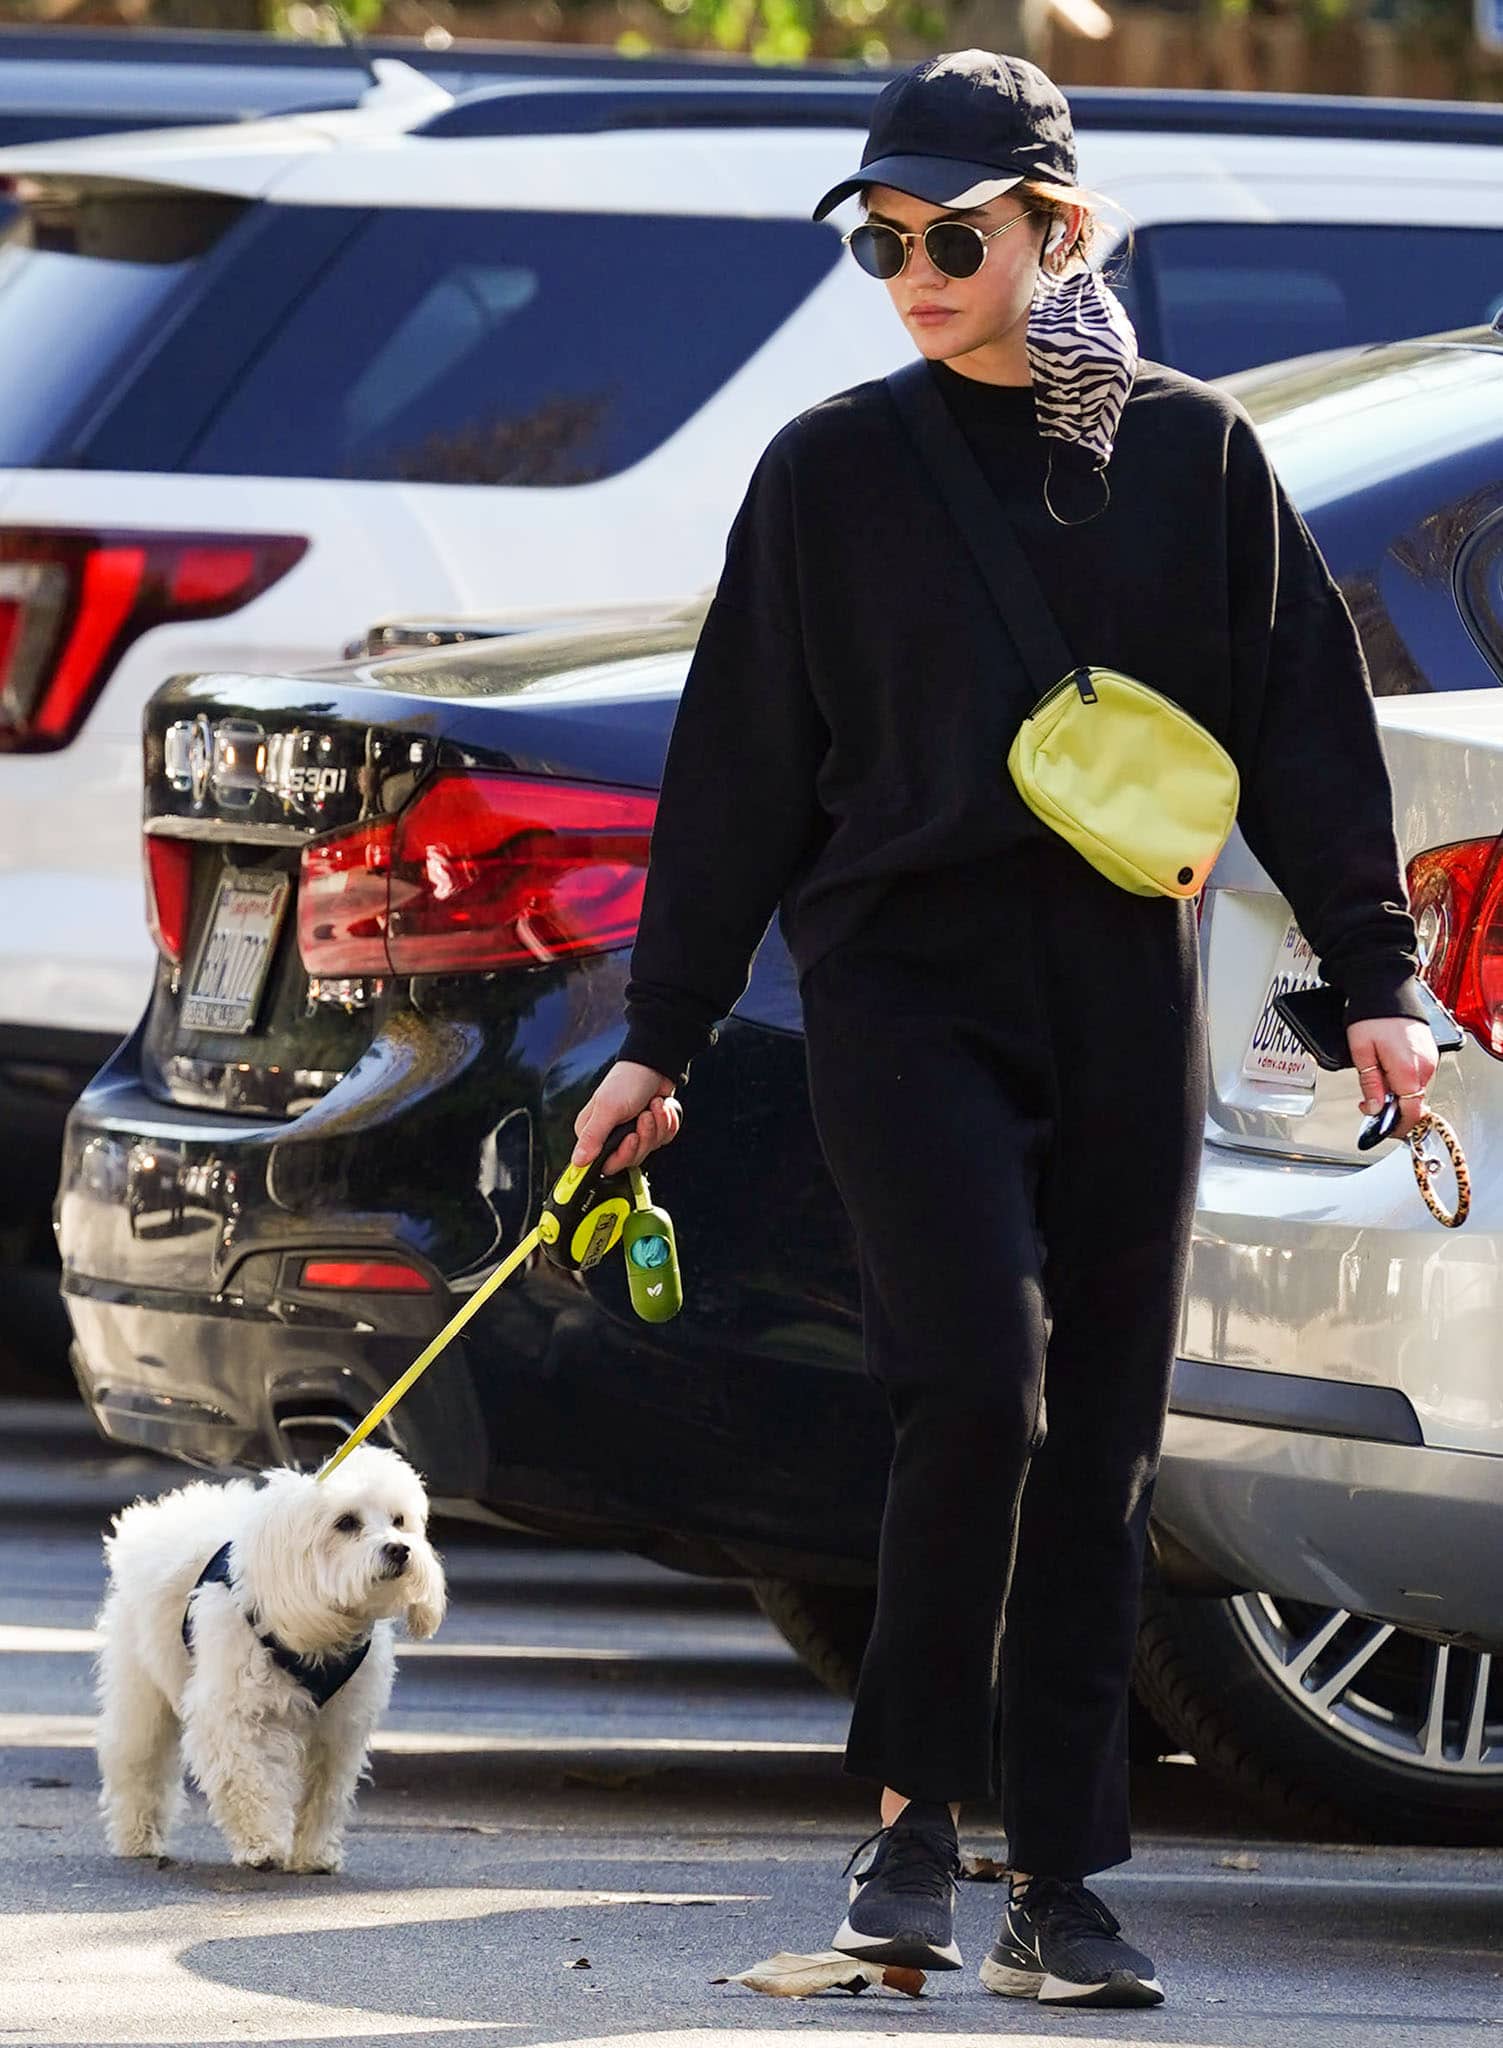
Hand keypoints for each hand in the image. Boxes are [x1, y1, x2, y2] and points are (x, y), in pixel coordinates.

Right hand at [571, 1061, 682, 1174]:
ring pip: (649, 1148)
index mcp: (594, 1133)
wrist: (655, 1064)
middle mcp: (611, 1136)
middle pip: (632, 1158)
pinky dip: (667, 1123)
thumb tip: (577, 1162)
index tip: (632, 1138)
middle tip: (645, 1115)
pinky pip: (663, 1139)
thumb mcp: (608, 1108)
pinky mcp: (650, 1130)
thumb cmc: (628, 1081)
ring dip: (657, 1125)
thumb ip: (593, 1137)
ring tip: (654, 1105)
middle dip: (644, 1135)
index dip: (623, 1155)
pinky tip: (662, 1106)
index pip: (606, 1163)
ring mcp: (632, 1133)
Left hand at [1348, 1016, 1438, 1141]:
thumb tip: (1374, 1109)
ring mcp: (1430, 1059)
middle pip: (1411, 1102)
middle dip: (1391, 1107)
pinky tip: (1388, 1069)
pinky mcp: (1429, 1052)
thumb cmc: (1372, 1017)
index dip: (1396, 1126)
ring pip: (1414, 1089)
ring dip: (1397, 1092)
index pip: (1411, 1113)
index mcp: (1408, 1071)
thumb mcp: (1361, 1053)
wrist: (1387, 989)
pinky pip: (1417, 1074)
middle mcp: (1425, 1067)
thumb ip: (1370, 1084)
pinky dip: (1403, 1078)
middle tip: (1367, 1102)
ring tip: (1376, 1080)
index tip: (1381, 1130)